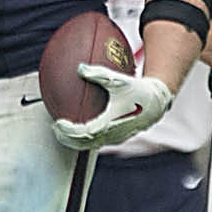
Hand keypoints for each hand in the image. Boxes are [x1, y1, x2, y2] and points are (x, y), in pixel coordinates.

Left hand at [51, 66, 173, 150]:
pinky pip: (98, 139)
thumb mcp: (119, 80)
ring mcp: (115, 138)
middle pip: (84, 144)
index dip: (69, 131)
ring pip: (91, 144)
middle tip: (55, 128)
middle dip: (67, 138)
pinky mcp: (118, 136)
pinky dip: (85, 136)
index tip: (58, 123)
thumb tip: (80, 67)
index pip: (84, 133)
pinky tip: (80, 124)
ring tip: (63, 130)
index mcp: (110, 124)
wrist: (156, 103)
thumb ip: (99, 74)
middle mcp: (112, 135)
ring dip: (75, 139)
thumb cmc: (138, 89)